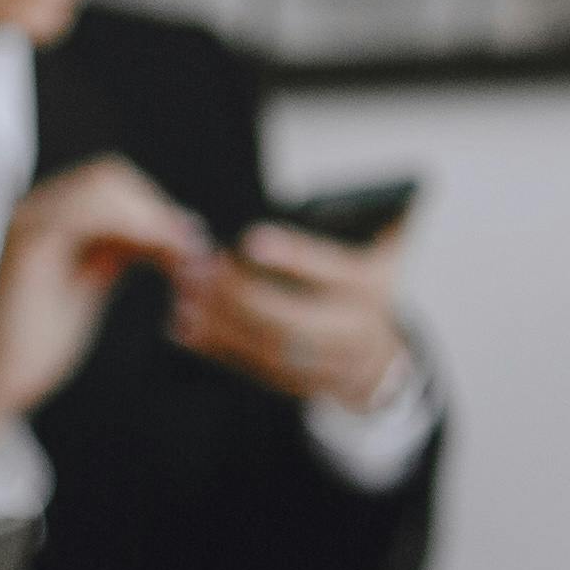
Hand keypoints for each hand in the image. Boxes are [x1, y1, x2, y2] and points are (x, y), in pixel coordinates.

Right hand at [0, 156, 211, 432]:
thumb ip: (116, 248)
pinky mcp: (27, 245)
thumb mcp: (90, 280)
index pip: (107, 180)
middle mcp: (32, 209)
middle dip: (157, 208)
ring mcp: (26, 222)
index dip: (153, 203)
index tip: (188, 237)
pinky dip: (136, 229)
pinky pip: (90, 214)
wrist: (2, 379)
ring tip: (182, 254)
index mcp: (45, 215)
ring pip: (102, 187)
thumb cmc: (44, 338)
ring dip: (152, 217)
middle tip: (191, 246)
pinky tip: (160, 258)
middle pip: (108, 175)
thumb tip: (166, 225)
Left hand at [170, 213, 414, 412]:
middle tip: (200, 268)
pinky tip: (185, 326)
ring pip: (267, 348)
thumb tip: (363, 186)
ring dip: (220, 323)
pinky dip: (217, 348)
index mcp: (371, 289)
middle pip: (290, 319)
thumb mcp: (383, 248)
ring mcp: (325, 364)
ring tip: (186, 294)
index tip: (251, 239)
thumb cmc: (371, 285)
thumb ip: (375, 215)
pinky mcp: (297, 383)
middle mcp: (351, 332)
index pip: (333, 271)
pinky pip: (253, 368)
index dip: (294, 256)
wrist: (383, 357)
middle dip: (240, 295)